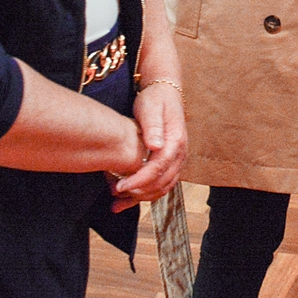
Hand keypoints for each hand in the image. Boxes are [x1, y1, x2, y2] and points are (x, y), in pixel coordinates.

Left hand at [110, 81, 187, 211]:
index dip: (140, 180)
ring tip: (118, 203)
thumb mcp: (150, 108)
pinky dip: (146, 195)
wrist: (165, 94)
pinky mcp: (171, 164)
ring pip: (163, 187)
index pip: (159, 167)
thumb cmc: (155, 100)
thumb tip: (156, 146)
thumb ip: (153, 126)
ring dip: (142, 198)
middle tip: (116, 193)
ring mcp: (178, 160)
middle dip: (139, 192)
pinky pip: (162, 185)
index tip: (121, 186)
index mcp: (176, 141)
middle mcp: (181, 154)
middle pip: (163, 182)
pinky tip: (127, 200)